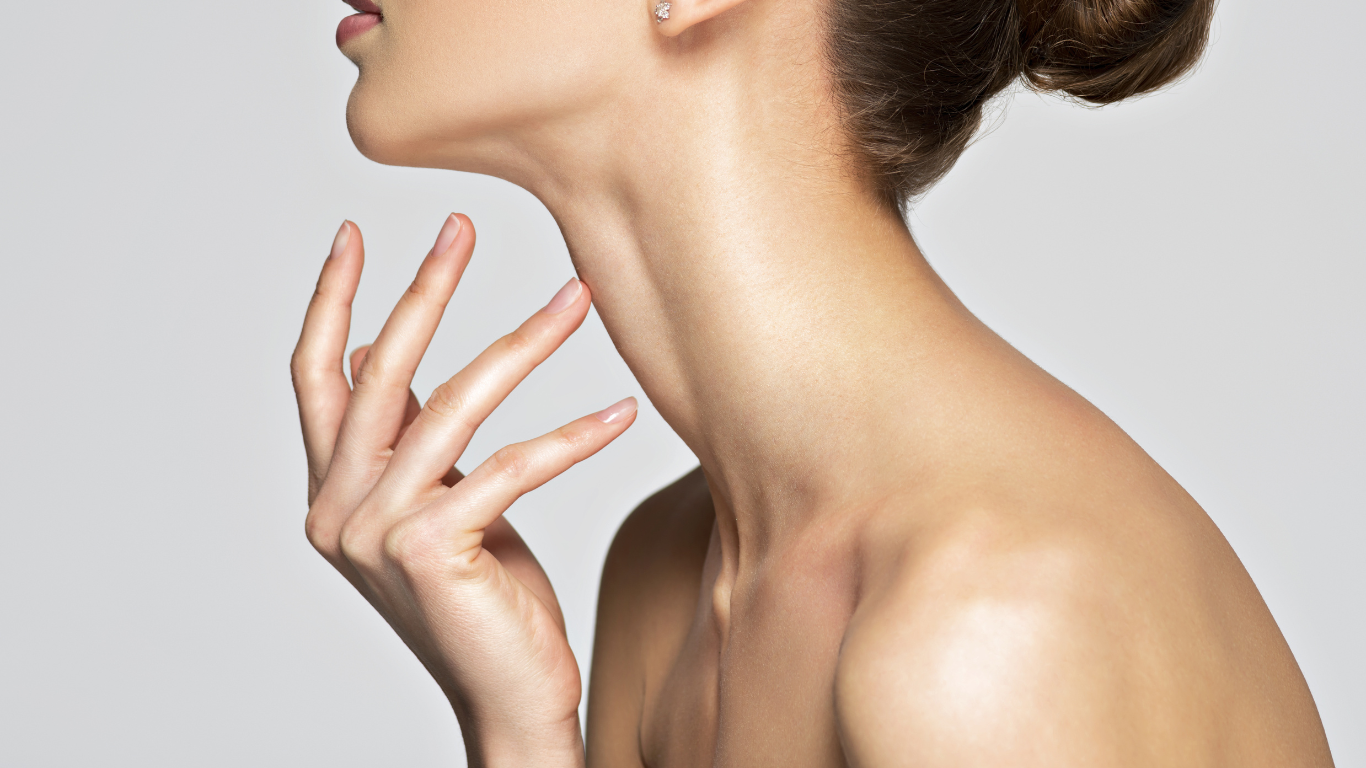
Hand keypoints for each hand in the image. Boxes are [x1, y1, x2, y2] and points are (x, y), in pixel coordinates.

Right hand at [290, 215, 634, 766]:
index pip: (317, 378)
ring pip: (452, 406)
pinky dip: (573, 437)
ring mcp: (373, 531)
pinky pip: (511, 466)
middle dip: (424, 289)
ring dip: (524, 343)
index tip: (355, 234)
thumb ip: (402, 436)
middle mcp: (336, 508)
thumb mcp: (436, 501)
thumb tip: (373, 350)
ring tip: (578, 298)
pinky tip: (619, 413)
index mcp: (331, 491)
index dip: (332, 301)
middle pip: (380, 373)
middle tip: (462, 227)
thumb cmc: (483, 595)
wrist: (508, 696)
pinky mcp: (428, 549)